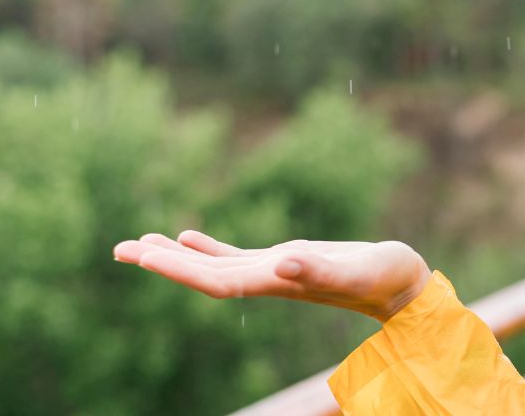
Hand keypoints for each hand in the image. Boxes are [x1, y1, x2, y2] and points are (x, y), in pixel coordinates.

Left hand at [113, 231, 431, 322]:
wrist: (405, 287)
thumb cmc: (388, 278)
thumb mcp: (359, 270)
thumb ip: (323, 270)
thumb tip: (284, 262)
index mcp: (280, 284)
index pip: (218, 281)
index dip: (180, 270)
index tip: (143, 257)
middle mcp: (270, 282)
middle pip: (206, 276)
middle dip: (163, 263)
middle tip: (119, 248)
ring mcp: (276, 273)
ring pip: (215, 266)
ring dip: (177, 257)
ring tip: (138, 244)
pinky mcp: (287, 263)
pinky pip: (237, 257)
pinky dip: (208, 248)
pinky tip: (187, 236)